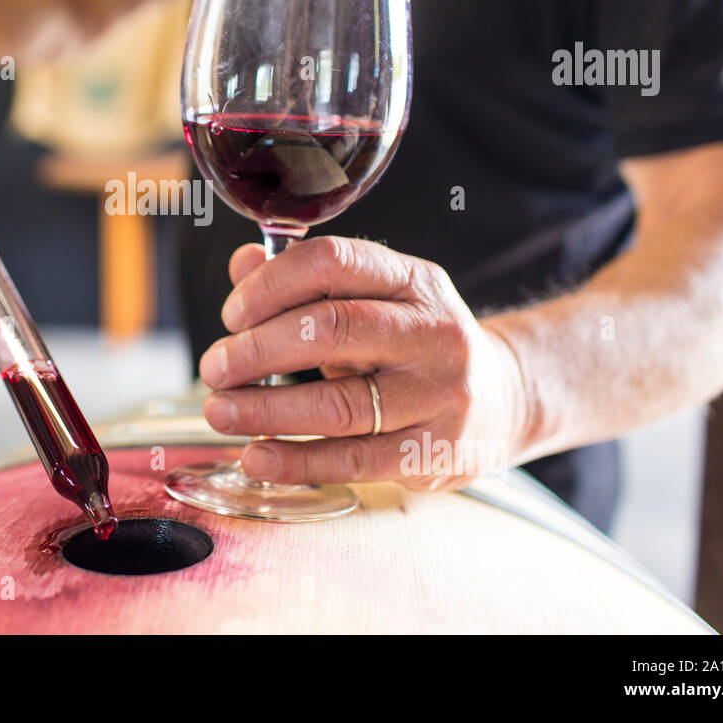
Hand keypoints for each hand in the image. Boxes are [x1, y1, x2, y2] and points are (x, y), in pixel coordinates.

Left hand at [198, 237, 531, 491]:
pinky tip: (257, 456)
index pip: (333, 262)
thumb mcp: (375, 300)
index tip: (232, 314)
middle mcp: (433, 332)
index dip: (271, 284)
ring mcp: (439, 394)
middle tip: (213, 368)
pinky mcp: (434, 451)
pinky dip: (296, 460)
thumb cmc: (417, 344)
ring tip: (220, 411)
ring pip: (338, 403)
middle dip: (257, 350)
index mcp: (414, 281)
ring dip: (265, 409)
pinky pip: (354, 459)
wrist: (508, 399)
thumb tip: (241, 263)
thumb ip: (307, 284)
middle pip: (331, 330)